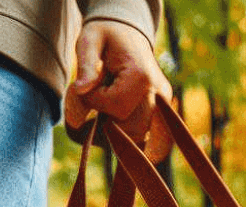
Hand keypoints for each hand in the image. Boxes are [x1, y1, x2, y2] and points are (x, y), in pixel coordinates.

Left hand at [66, 20, 171, 144]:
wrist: (129, 32)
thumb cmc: (106, 35)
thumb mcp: (89, 41)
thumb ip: (85, 66)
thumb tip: (80, 91)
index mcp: (142, 75)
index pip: (116, 106)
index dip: (94, 101)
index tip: (87, 87)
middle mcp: (159, 94)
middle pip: (131, 128)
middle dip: (107, 120)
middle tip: (96, 98)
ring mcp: (165, 105)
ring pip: (139, 136)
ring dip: (117, 128)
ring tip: (107, 104)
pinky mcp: (164, 112)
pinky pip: (145, 133)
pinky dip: (127, 131)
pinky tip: (116, 114)